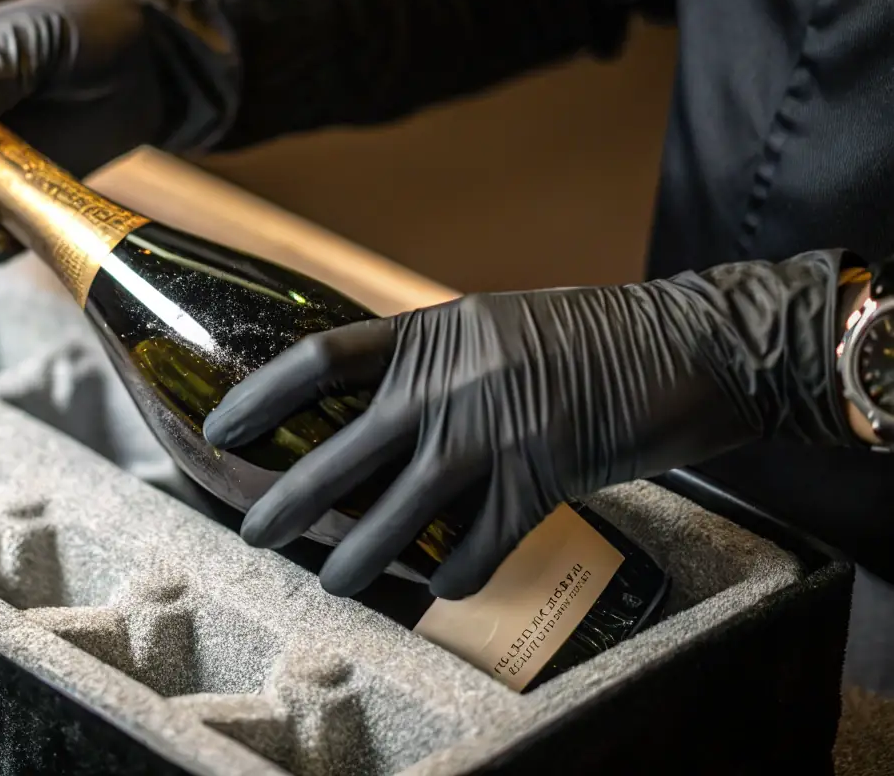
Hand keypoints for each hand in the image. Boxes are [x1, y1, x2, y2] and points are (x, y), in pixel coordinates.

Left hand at [202, 253, 858, 600]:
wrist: (689, 345)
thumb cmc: (590, 333)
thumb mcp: (493, 325)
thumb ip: (433, 361)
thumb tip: (374, 409)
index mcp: (431, 332)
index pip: (320, 358)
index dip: (260, 394)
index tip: (220, 426)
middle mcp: (449, 384)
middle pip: (340, 451)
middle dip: (286, 499)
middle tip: (251, 529)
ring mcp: (492, 434)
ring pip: (397, 516)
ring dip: (355, 558)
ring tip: (328, 581)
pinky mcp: (538, 483)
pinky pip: (474, 549)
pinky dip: (451, 575)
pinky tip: (439, 585)